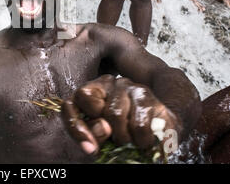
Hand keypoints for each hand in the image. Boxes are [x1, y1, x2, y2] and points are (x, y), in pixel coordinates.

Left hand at [62, 75, 181, 154]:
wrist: (159, 126)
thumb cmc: (124, 130)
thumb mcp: (101, 135)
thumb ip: (92, 134)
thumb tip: (97, 136)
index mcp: (89, 91)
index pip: (70, 105)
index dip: (76, 128)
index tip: (89, 147)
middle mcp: (106, 83)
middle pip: (96, 111)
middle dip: (106, 134)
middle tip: (116, 141)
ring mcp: (126, 85)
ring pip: (116, 115)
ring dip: (124, 138)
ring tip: (130, 142)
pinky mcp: (145, 94)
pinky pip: (138, 123)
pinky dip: (141, 140)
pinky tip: (144, 141)